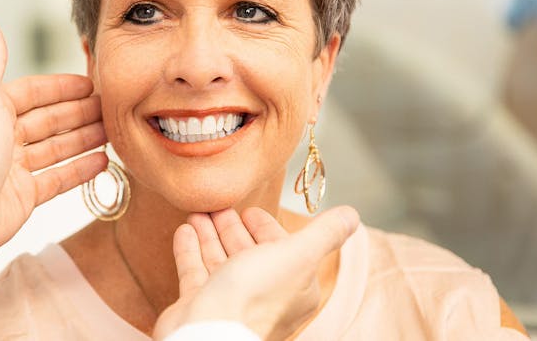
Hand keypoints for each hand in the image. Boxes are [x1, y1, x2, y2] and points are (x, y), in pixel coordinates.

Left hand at [0, 22, 107, 264]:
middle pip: (49, 120)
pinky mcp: (25, 195)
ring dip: (84, 138)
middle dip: (79, 112)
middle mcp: (3, 137)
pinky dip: (81, 169)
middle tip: (109, 107)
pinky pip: (59, 178)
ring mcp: (15, 168)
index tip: (89, 83)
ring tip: (111, 131)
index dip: (61, 87)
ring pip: (57, 148)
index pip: (33, 93)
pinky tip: (102, 160)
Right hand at [154, 206, 359, 339]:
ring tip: (199, 213)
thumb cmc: (254, 295)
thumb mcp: (297, 255)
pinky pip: (196, 272)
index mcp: (293, 287)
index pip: (282, 250)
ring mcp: (230, 302)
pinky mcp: (202, 304)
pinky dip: (191, 250)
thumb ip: (324, 234)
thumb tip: (351, 215)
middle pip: (249, 254)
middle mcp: (264, 296)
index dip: (267, 228)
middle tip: (219, 207)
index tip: (251, 210)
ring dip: (210, 234)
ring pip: (220, 261)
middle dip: (234, 228)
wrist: (207, 331)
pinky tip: (185, 230)